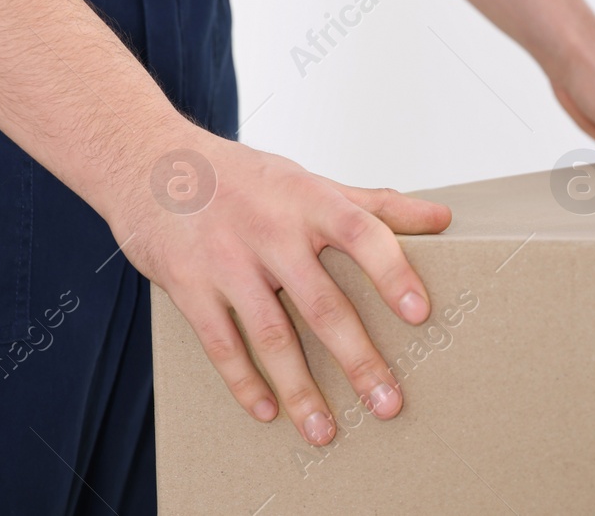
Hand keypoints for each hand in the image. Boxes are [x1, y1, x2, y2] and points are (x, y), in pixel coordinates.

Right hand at [117, 132, 450, 443]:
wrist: (152, 164)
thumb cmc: (248, 179)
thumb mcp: (312, 182)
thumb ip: (376, 204)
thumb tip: (443, 217)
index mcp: (311, 200)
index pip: (363, 232)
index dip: (393, 271)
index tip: (420, 313)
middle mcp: (272, 231)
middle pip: (322, 302)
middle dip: (358, 358)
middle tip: (388, 403)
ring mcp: (228, 261)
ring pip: (271, 336)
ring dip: (300, 389)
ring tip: (325, 431)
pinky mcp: (189, 286)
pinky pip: (221, 344)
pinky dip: (244, 381)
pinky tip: (268, 412)